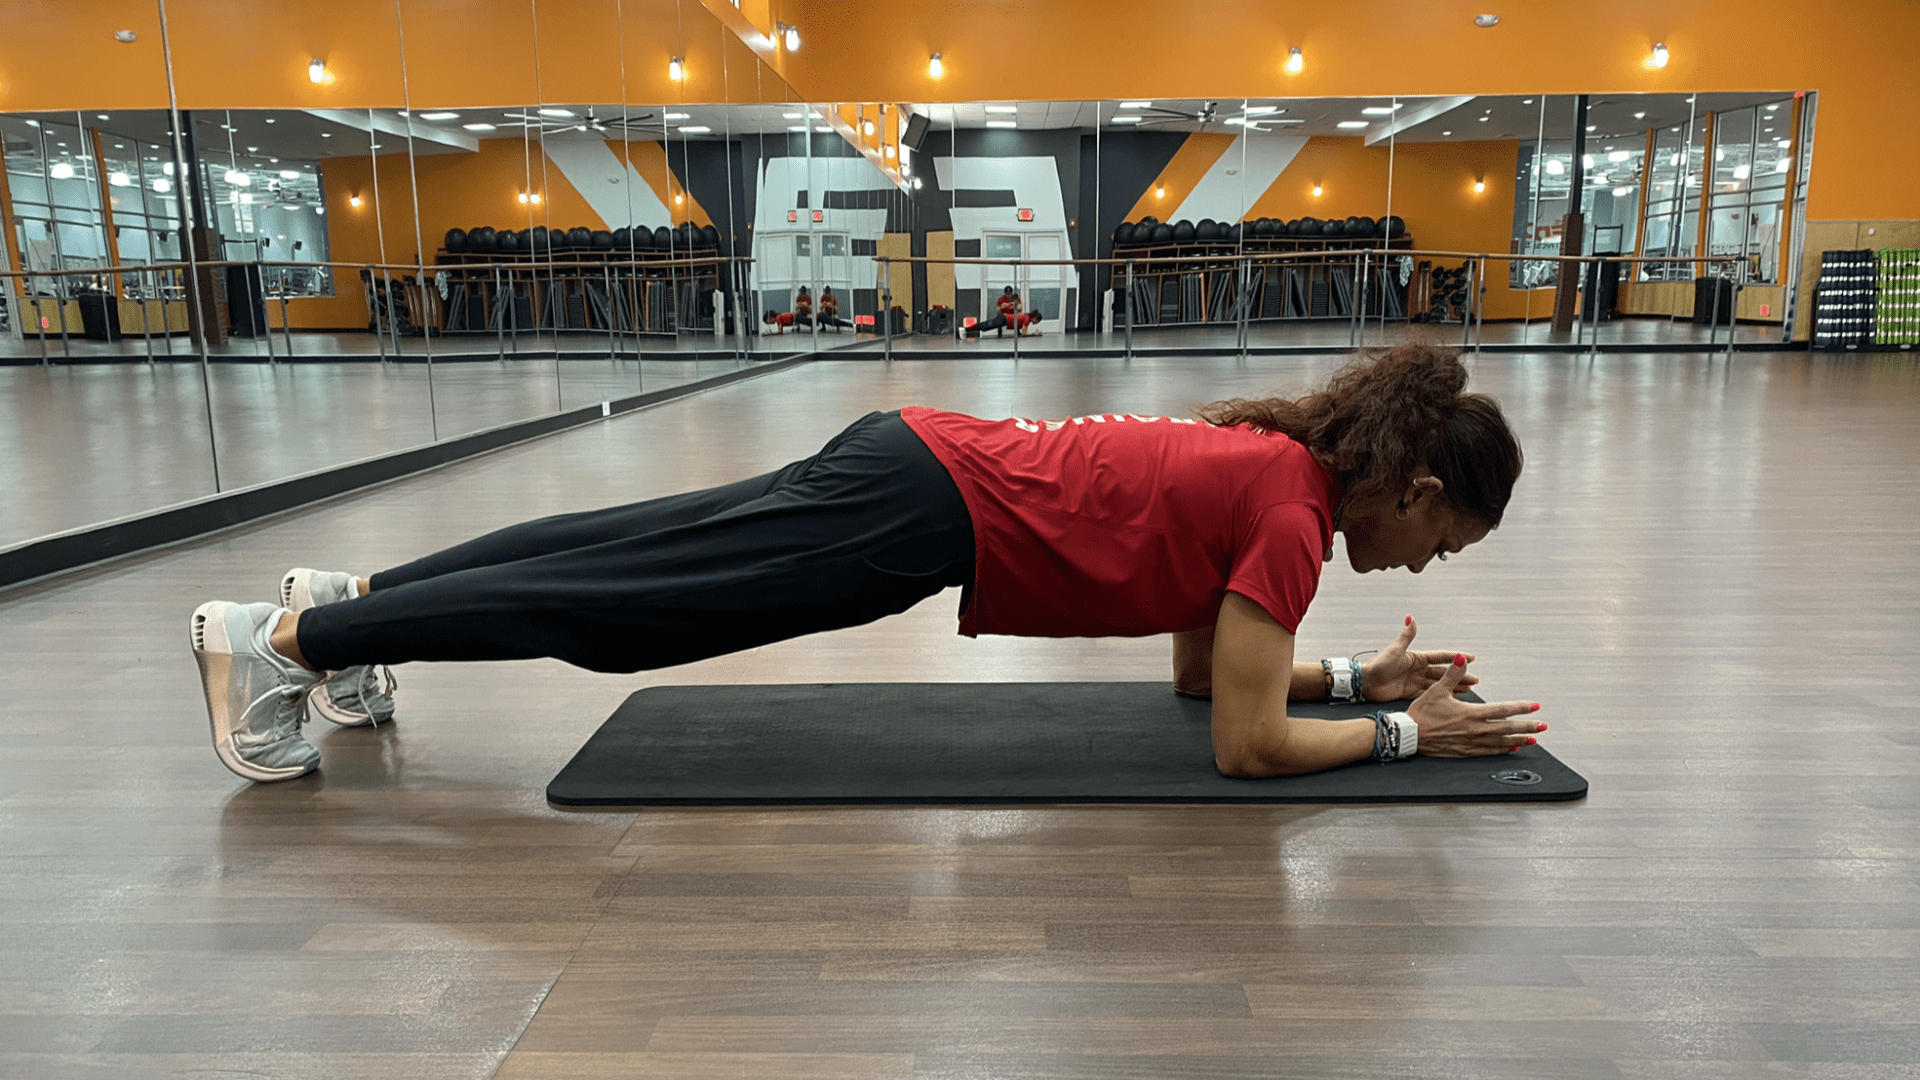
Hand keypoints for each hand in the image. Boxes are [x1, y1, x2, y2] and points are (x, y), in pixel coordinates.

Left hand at [1362, 616, 1478, 701]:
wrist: (1365, 683)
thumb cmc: (1378, 665)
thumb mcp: (1395, 650)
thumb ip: (1406, 636)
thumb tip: (1410, 617)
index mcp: (1416, 658)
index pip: (1441, 657)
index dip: (1456, 658)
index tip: (1471, 658)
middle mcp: (1418, 669)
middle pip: (1443, 673)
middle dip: (1459, 676)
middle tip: (1475, 680)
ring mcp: (1415, 681)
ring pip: (1439, 684)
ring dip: (1453, 686)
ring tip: (1468, 690)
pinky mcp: (1410, 693)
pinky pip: (1429, 694)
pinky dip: (1441, 696)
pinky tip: (1451, 699)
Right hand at [1407, 653, 1544, 756]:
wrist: (1410, 735)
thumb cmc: (1422, 713)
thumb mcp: (1437, 690)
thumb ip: (1453, 674)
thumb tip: (1462, 658)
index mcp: (1471, 713)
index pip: (1503, 710)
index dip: (1521, 708)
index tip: (1535, 706)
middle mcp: (1475, 729)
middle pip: (1508, 728)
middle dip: (1528, 726)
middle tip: (1543, 726)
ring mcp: (1472, 742)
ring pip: (1502, 741)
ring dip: (1519, 739)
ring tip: (1534, 740)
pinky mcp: (1466, 751)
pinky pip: (1490, 752)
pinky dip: (1503, 749)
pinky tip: (1511, 748)